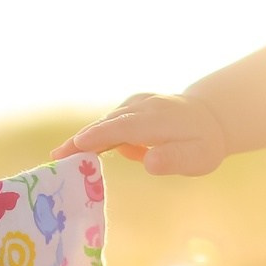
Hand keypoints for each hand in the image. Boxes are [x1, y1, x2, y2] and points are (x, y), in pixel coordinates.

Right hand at [59, 93, 231, 175]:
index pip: (123, 128)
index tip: (76, 147)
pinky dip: (98, 136)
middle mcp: (142, 107)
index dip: (98, 136)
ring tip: (62, 156)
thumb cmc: (203, 143)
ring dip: (85, 138)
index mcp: (158, 119)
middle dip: (80, 140)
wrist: (209, 116)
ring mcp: (134, 104)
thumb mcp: (198, 158)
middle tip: (56, 158)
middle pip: (106, 124)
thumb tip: (149, 161)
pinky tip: (95, 152)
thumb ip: (174, 159)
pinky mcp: (129, 107)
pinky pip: (110, 123)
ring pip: (105, 122)